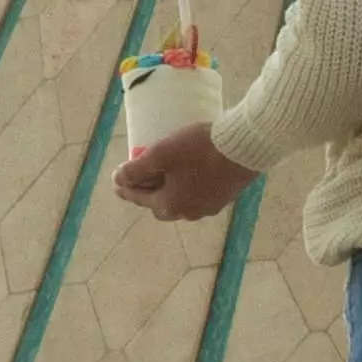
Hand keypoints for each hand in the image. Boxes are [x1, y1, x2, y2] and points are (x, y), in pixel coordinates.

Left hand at [111, 119, 246, 223]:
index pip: (140, 198)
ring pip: (181, 201)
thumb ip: (136, 170)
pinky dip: (188, 186)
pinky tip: (191, 173)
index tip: (116, 181)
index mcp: (170, 205)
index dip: (126, 187)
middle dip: (148, 193)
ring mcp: (209, 207)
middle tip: (140, 178)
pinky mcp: (225, 197)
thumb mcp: (161, 154)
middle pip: (161, 205)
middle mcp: (189, 212)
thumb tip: (118, 180)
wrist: (245, 148)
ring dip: (170, 189)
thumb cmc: (199, 149)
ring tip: (165, 173)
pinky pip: (198, 194)